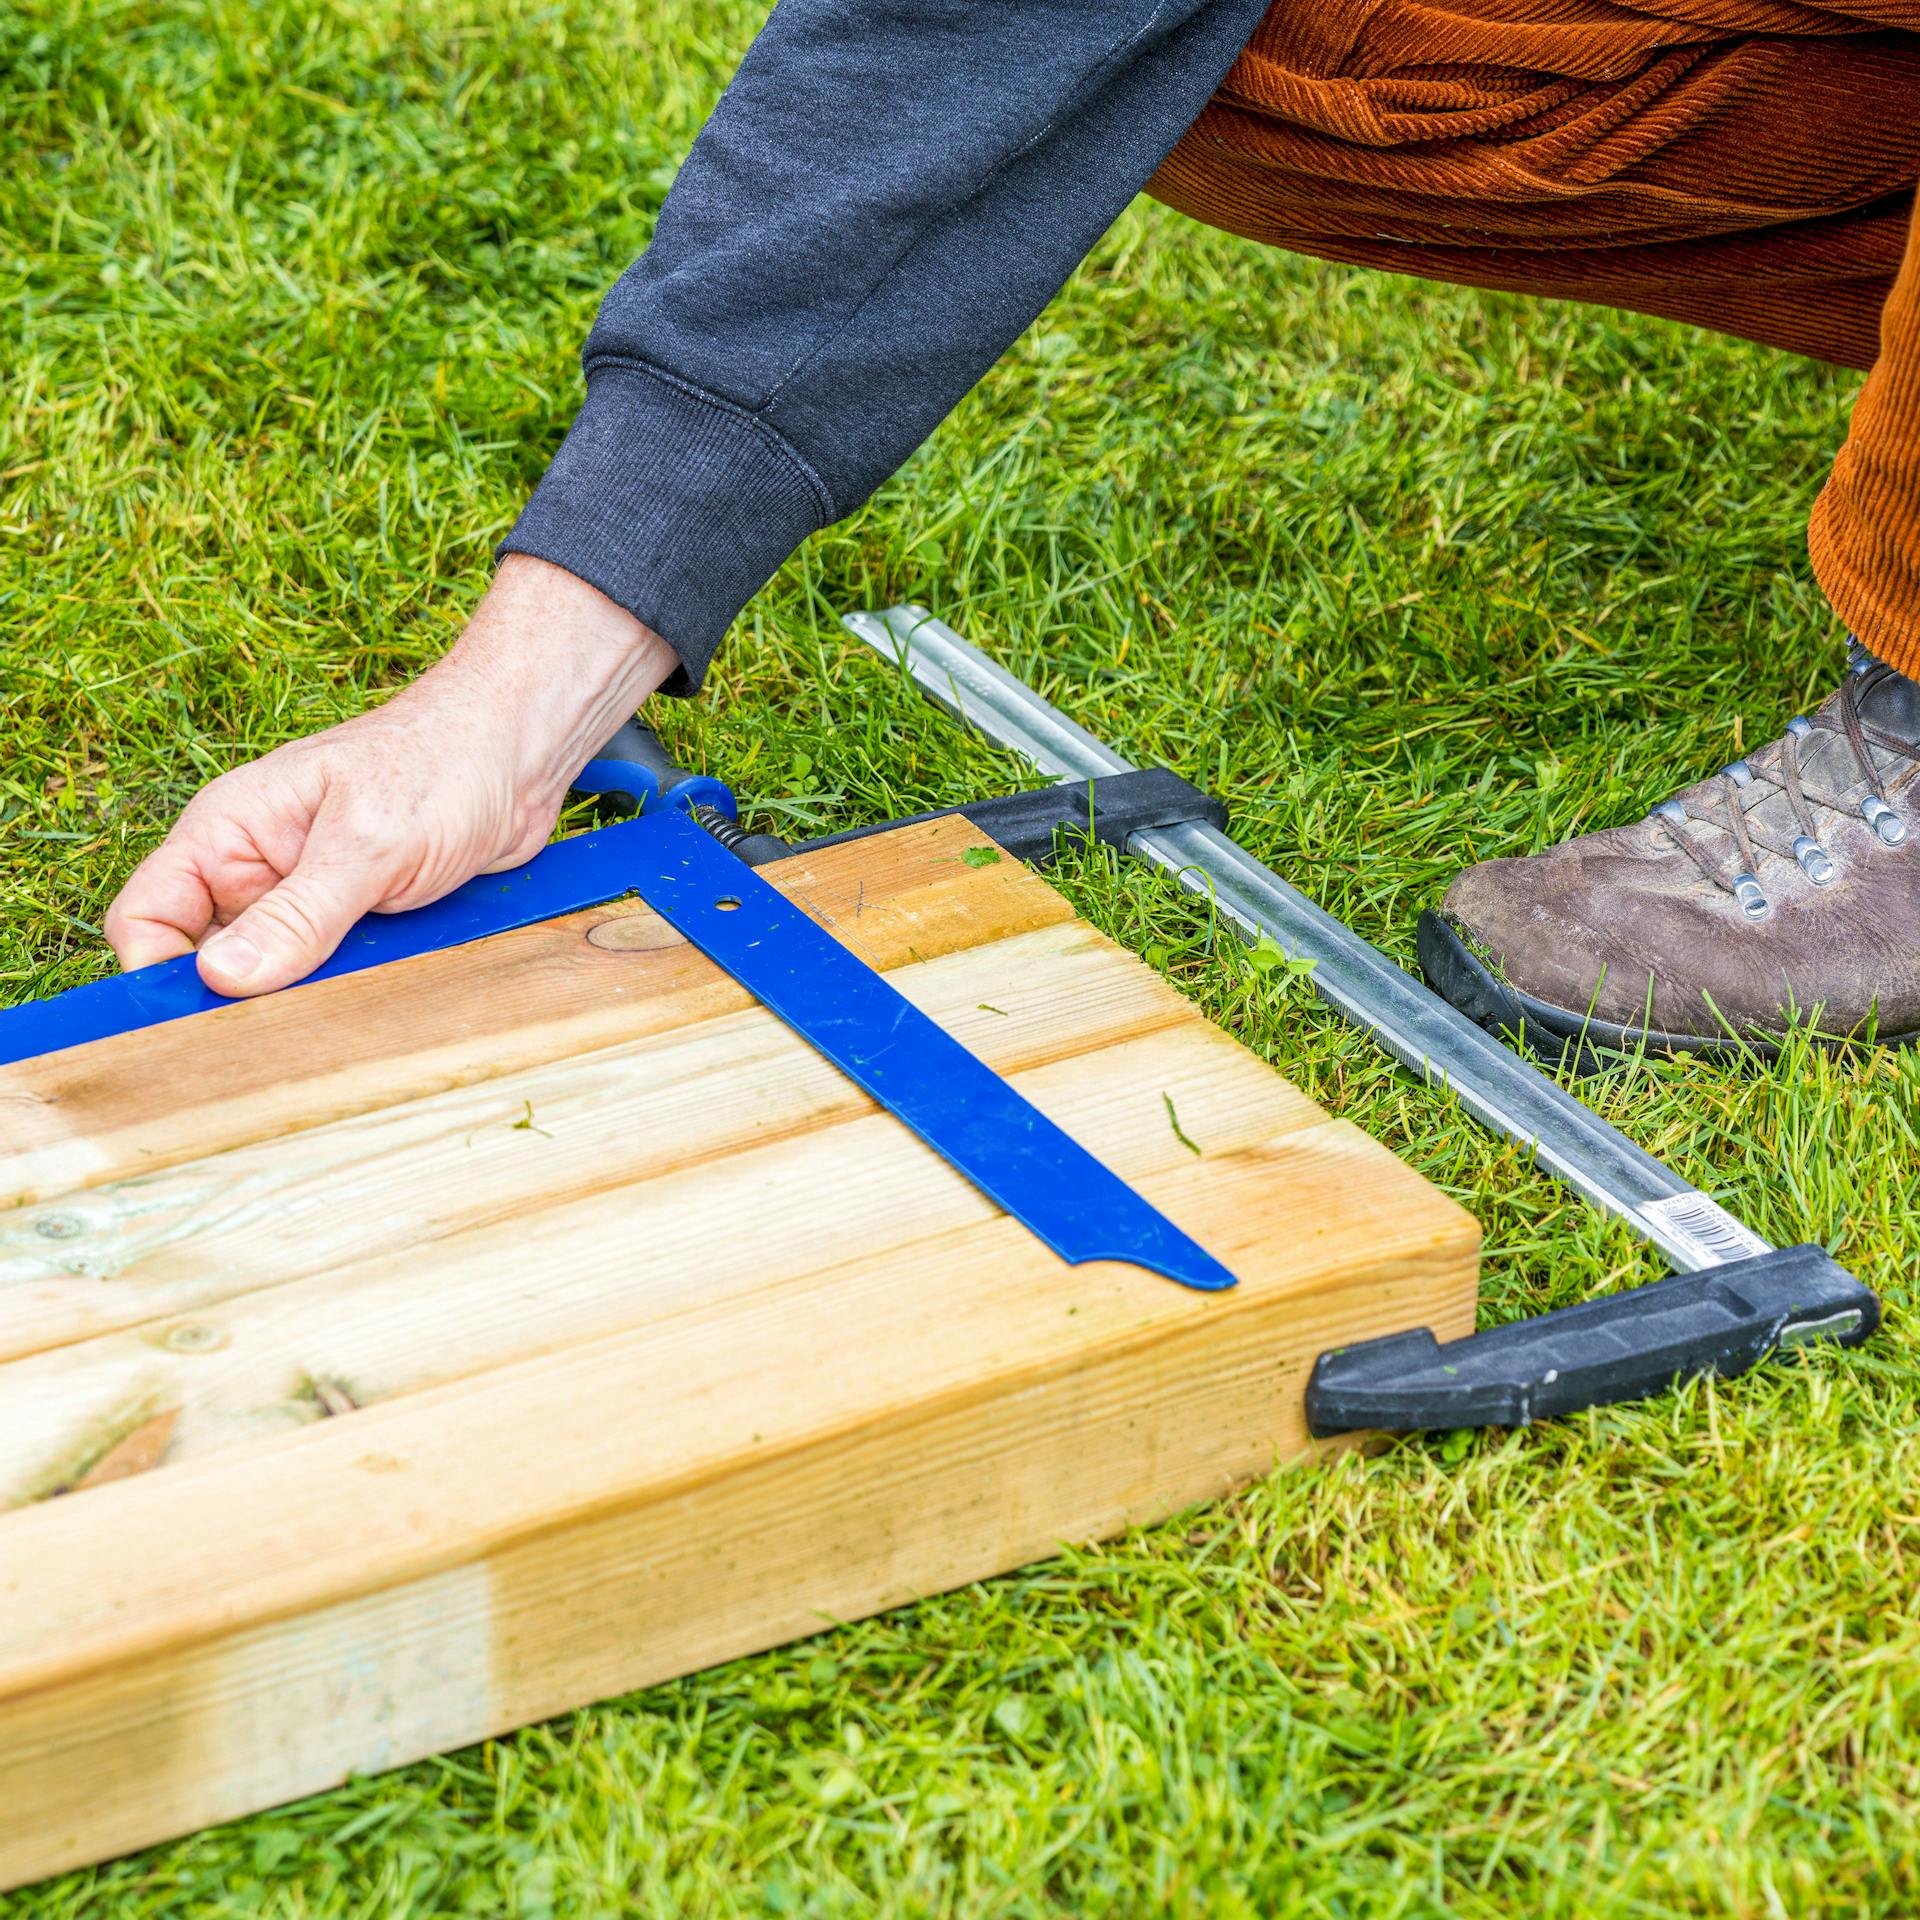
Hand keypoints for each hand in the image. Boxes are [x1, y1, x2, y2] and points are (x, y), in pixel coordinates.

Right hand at [104, 556, 679, 995]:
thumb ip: (299, 913)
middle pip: (209, 960)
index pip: (147, 916)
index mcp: (228, 832)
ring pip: (275, 977)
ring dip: (308, 998)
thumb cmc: (443, 764)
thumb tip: (221, 977)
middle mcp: (257, 868)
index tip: (206, 1015)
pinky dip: (354, 990)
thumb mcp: (369, 843)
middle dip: (242, 998)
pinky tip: (387, 993)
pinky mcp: (356, 921)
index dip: (161, 971)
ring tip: (354, 1001)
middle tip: (290, 1026)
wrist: (521, 755)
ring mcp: (307, 898)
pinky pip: (334, 974)